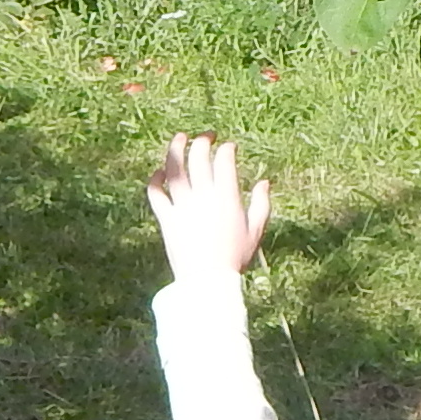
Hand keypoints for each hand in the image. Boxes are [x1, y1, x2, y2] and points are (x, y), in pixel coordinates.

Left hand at [147, 133, 269, 288]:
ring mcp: (182, 206)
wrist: (207, 282)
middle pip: (198, 158)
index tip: (229, 147)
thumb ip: (262, 204)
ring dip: (175, 149)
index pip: (224, 161)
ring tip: (180, 138)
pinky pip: (156, 193)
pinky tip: (161, 172)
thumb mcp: (256, 231)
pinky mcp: (166, 218)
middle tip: (206, 137)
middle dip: (203, 141)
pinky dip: (157, 179)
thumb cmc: (235, 258)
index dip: (227, 149)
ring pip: (174, 169)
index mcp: (226, 198)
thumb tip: (264, 182)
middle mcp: (202, 197)